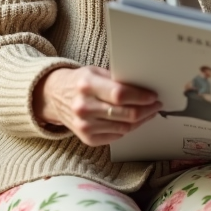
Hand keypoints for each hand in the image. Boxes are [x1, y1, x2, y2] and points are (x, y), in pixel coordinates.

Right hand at [33, 66, 161, 146]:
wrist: (55, 97)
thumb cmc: (80, 82)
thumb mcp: (95, 72)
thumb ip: (116, 79)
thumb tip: (144, 86)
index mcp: (86, 85)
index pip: (120, 94)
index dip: (140, 97)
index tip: (152, 96)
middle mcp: (83, 107)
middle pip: (125, 114)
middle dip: (146, 110)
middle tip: (156, 105)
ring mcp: (84, 125)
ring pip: (124, 127)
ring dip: (140, 120)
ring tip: (148, 112)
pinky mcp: (87, 138)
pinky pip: (116, 136)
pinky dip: (128, 128)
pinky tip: (133, 121)